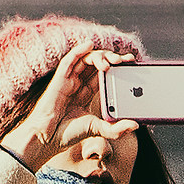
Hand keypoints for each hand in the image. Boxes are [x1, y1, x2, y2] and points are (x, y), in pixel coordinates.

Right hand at [0, 42, 137, 172]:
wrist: (47, 139)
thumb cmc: (67, 134)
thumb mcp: (97, 129)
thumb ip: (116, 128)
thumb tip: (136, 125)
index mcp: (87, 93)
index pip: (105, 74)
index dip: (118, 67)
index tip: (131, 63)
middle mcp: (78, 84)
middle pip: (97, 64)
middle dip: (113, 59)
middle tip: (125, 60)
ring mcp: (68, 80)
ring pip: (86, 60)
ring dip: (100, 56)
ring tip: (111, 61)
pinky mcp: (59, 80)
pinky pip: (69, 61)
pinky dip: (79, 51)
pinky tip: (89, 45)